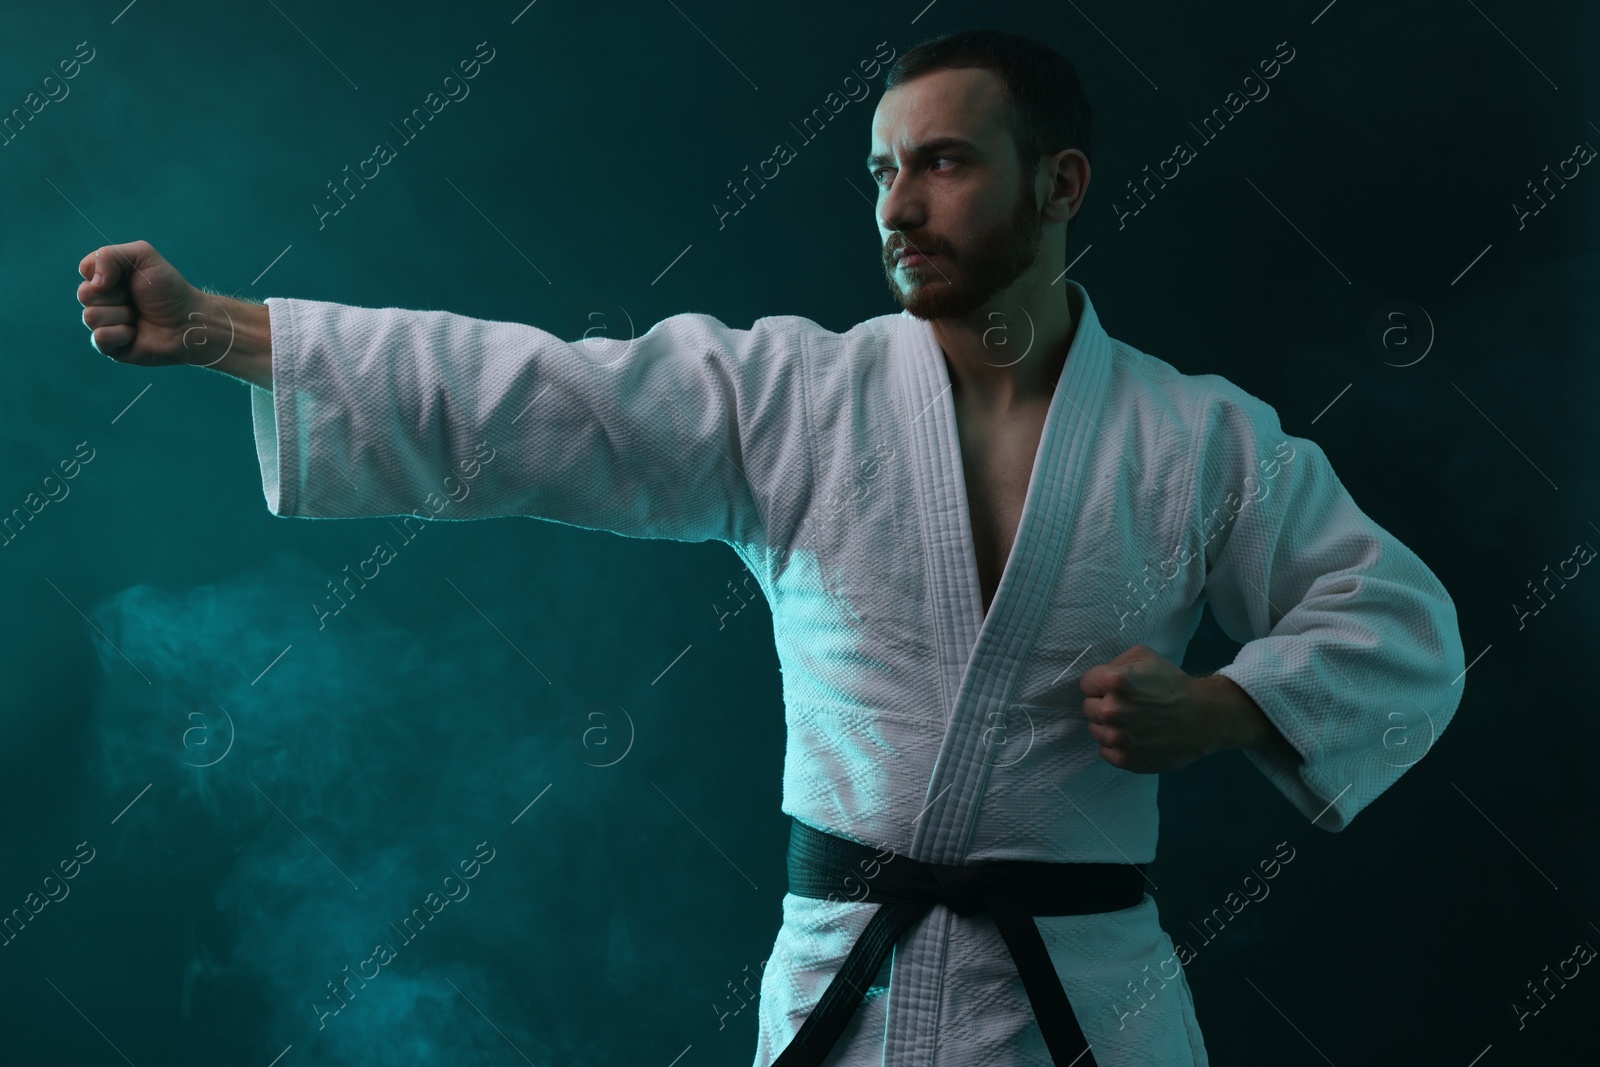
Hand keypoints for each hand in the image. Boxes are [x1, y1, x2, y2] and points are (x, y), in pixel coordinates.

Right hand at [77, 240, 226, 368]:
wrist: (190, 322)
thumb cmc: (170, 290)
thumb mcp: (143, 256)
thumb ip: (109, 255)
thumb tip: (93, 282)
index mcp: (106, 278)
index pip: (86, 270)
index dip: (106, 273)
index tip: (130, 278)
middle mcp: (102, 301)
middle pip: (84, 294)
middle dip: (116, 296)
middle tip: (136, 300)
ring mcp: (105, 324)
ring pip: (90, 316)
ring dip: (121, 315)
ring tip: (138, 317)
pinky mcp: (110, 347)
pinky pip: (99, 337)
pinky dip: (121, 334)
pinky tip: (136, 334)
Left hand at [1078, 645, 1232, 773]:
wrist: (1203, 717)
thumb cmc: (1173, 684)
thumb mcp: (1144, 656)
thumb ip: (1116, 663)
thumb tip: (1100, 677)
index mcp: (1113, 682)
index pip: (1086, 684)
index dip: (1099, 685)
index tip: (1115, 688)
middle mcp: (1112, 710)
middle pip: (1088, 708)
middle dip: (1103, 704)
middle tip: (1126, 705)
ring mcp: (1118, 738)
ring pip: (1095, 731)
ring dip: (1108, 726)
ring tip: (1131, 722)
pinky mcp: (1126, 759)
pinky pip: (1106, 752)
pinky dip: (1116, 746)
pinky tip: (1133, 738)